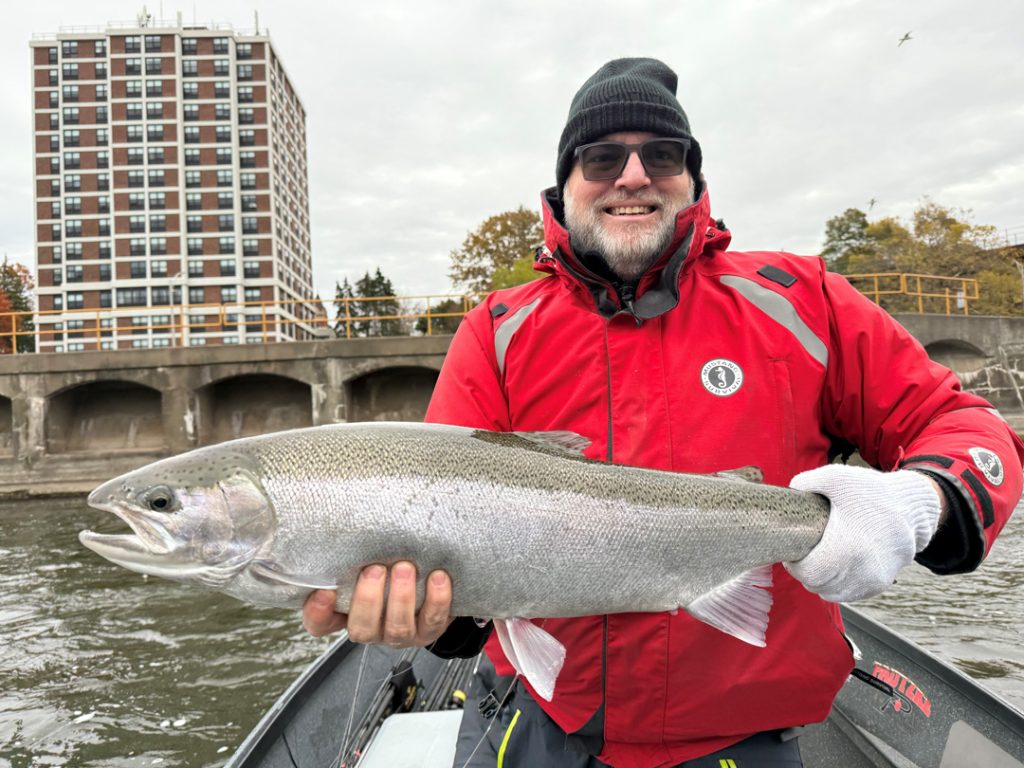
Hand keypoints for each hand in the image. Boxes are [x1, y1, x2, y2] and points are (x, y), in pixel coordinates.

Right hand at [302, 561, 453, 646]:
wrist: (429, 580)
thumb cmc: (390, 563)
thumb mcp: (367, 557)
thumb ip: (354, 550)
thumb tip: (348, 512)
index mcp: (347, 613)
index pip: (321, 623)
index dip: (318, 613)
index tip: (324, 592)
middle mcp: (372, 627)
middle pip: (361, 628)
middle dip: (368, 600)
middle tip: (375, 569)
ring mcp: (400, 633)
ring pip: (397, 628)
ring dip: (401, 598)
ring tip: (405, 568)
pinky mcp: (429, 630)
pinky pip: (432, 620)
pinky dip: (437, 599)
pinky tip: (438, 576)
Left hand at [784, 466, 942, 602]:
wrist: (911, 507)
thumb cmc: (872, 492)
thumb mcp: (836, 477)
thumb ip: (805, 482)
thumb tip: (789, 492)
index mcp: (846, 548)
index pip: (809, 574)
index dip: (795, 565)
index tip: (794, 552)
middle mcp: (861, 570)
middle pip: (818, 586)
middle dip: (806, 572)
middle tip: (804, 554)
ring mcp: (873, 580)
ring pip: (833, 593)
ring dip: (821, 581)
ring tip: (820, 560)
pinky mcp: (880, 583)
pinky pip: (850, 594)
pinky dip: (838, 585)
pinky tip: (836, 566)